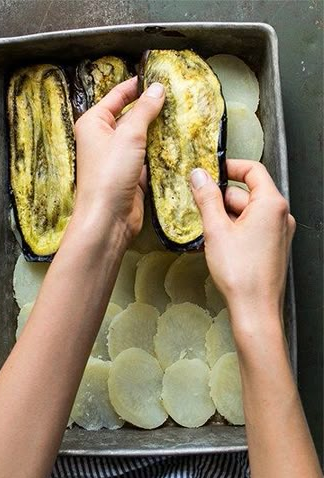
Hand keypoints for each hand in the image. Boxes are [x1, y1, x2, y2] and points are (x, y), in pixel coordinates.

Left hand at [68, 77, 164, 249]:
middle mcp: (103, 138)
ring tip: (184, 112)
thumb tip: (157, 88)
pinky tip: (179, 138)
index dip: (138, 84)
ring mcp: (118, 157)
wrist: (107, 219)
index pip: (118, 94)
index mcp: (94, 122)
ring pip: (142, 135)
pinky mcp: (131, 174)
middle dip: (153, 106)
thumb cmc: (108, 176)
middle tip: (178, 93)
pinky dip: (161, 148)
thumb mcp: (129, 134)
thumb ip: (145, 109)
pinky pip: (149, 155)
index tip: (160, 74)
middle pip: (131, 114)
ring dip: (159, 128)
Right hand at [190, 160, 294, 344]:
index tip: (211, 171)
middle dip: (221, 199)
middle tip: (198, 208)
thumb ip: (207, 199)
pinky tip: (219, 245)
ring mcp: (278, 232)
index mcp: (271, 204)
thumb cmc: (241, 274)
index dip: (230, 167)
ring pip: (248, 214)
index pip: (252, 171)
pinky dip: (235, 231)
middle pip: (247, 194)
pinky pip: (252, 229)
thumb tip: (199, 176)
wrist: (255, 309)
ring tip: (207, 233)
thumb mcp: (216, 231)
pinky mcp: (273, 248)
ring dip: (226, 218)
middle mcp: (280, 215)